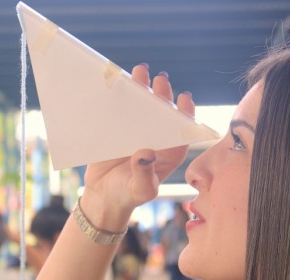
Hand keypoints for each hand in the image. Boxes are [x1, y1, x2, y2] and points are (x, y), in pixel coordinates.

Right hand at [81, 65, 194, 229]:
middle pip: (162, 110)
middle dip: (162, 93)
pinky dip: (118, 95)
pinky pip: (119, 108)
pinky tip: (116, 82)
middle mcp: (156, 136)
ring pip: (142, 105)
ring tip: (139, 71)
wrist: (103, 196)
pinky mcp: (118, 127)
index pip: (182, 128)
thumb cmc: (128, 195)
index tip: (184, 98)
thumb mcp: (140, 190)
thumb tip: (145, 154)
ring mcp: (137, 130)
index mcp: (170, 151)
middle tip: (160, 80)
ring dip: (142, 87)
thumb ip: (145, 174)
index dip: (185, 112)